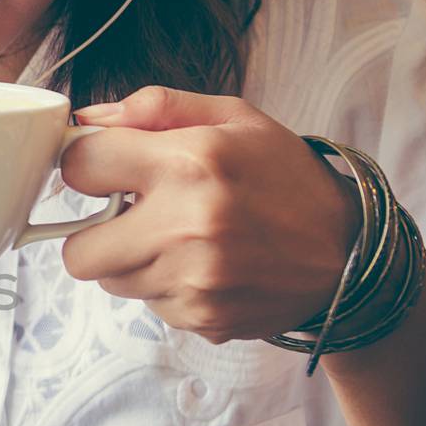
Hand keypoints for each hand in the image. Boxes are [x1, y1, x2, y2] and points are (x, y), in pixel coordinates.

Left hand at [61, 86, 360, 343]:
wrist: (347, 252)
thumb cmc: (286, 178)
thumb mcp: (234, 118)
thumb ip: (157, 107)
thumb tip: (88, 117)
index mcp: (190, 163)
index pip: (80, 165)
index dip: (84, 164)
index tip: (101, 168)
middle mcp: (187, 227)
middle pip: (77, 251)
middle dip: (93, 232)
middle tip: (129, 215)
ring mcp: (193, 281)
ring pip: (112, 281)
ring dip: (131, 260)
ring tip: (177, 238)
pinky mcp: (201, 317)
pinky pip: (149, 304)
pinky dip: (164, 286)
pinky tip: (202, 265)